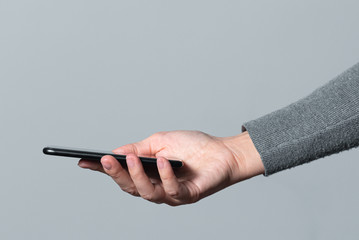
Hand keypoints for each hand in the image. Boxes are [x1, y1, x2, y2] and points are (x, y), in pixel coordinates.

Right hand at [78, 130, 263, 205]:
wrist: (221, 152)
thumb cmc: (192, 146)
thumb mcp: (160, 141)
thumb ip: (138, 149)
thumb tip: (116, 152)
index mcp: (148, 173)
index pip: (121, 173)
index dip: (102, 170)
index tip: (83, 162)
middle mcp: (156, 186)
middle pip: (129, 187)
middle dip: (116, 174)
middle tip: (106, 160)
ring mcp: (170, 194)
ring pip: (146, 193)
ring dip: (137, 176)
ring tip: (132, 159)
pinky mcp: (186, 196)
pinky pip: (171, 190)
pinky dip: (165, 175)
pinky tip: (162, 160)